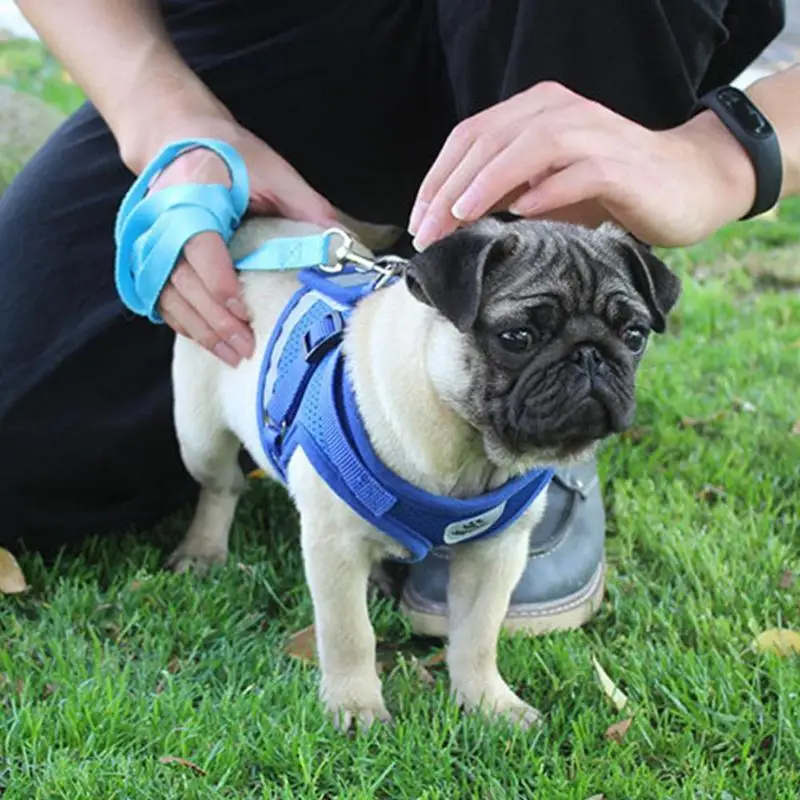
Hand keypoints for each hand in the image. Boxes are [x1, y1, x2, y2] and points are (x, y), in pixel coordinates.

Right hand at [146, 117, 336, 365]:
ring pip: (169, 296)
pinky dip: (185, 324)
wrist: (178, 138)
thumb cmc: (229, 155)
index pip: (198, 244)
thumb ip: (305, 204)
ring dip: (201, 330)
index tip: (241, 310)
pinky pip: (161, 299)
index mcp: (191, 191)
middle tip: (246, 347)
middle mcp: (160, 219)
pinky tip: (210, 342)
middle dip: (216, 320)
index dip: (217, 280)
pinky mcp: (147, 257)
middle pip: (183, 280)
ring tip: (232, 355)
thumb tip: (342, 240)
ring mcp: (148, 240)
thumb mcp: (272, 170)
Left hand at [408, 81, 756, 250]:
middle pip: (490, 140)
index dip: (437, 178)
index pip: (470, 136)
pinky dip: (547, 191)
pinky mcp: (621, 164)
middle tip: (428, 232)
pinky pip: (578, 172)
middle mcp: (560, 111)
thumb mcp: (544, 187)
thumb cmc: (608, 189)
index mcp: (535, 112)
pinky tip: (522, 212)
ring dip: (488, 182)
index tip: (418, 221)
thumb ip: (503, 191)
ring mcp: (593, 134)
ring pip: (529, 146)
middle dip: (450, 188)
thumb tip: (449, 221)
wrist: (687, 183)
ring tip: (461, 216)